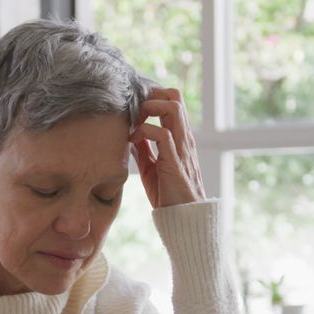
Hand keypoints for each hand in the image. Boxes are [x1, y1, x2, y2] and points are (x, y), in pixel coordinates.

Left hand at [129, 87, 206, 207]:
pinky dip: (144, 131)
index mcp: (178, 137)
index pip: (172, 101)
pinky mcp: (175, 161)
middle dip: (151, 95)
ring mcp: (181, 147)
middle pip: (174, 96)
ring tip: (135, 121)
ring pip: (172, 108)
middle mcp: (182, 137)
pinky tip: (133, 140)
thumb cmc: (168, 194)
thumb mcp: (151, 167)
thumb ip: (143, 150)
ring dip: (149, 107)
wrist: (183, 217)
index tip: (133, 108)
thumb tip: (130, 135)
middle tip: (133, 110)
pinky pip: (163, 134)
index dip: (152, 97)